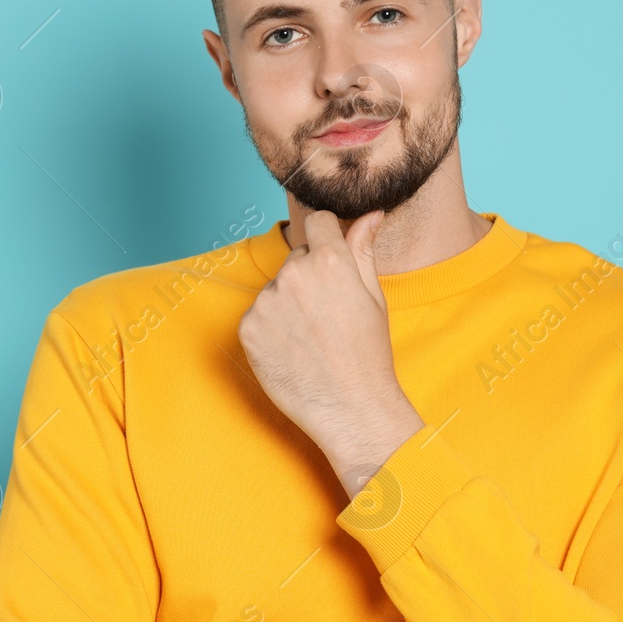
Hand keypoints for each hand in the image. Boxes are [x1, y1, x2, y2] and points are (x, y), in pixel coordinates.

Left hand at [236, 209, 423, 493]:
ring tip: (310, 337)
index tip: (331, 260)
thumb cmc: (369, 354)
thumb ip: (363, 250)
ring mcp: (266, 302)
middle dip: (309, 277)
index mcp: (329, 261)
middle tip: (327, 316)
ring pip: (275, 288)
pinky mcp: (247, 328)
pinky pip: (257, 315)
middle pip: (296, 259)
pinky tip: (292, 350)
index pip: (318, 222)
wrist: (350, 408)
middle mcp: (293, 274)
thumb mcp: (374, 297)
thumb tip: (370, 213)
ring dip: (287, 303)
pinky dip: (270, 329)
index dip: (326, 239)